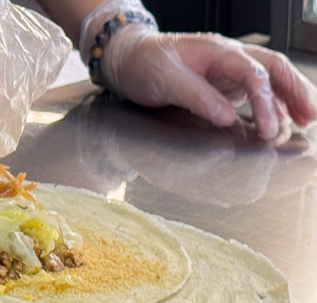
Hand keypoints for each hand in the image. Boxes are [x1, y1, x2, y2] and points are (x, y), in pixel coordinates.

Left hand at [101, 26, 316, 139]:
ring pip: (269, 79)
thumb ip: (197, 97)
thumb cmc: (144, 63)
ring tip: (304, 119)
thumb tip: (226, 117)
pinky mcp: (222, 83)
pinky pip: (254, 91)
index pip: (254, 73)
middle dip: (295, 91)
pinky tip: (279, 118)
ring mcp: (227, 70)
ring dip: (288, 97)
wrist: (128, 58)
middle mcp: (228, 57)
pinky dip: (270, 104)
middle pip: (274, 69)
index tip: (268, 128)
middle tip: (309, 116)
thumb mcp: (165, 80)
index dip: (265, 101)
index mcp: (218, 51)